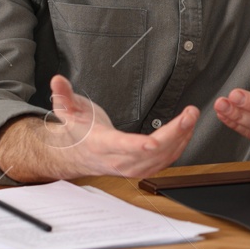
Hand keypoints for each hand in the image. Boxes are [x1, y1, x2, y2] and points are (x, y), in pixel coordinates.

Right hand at [40, 75, 198, 177]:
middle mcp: (118, 160)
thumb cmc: (76, 131)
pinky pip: (165, 162)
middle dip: (174, 133)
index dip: (139, 146)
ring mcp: (131, 167)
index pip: (122, 147)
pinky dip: (180, 147)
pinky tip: (187, 131)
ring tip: (192, 117)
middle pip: (150, 152)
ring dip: (182, 139)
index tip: (155, 141)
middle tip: (190, 114)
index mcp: (101, 145)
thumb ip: (63, 95)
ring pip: (161, 159)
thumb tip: (57, 80)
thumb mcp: (66, 110)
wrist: (76, 155)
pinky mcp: (141, 168)